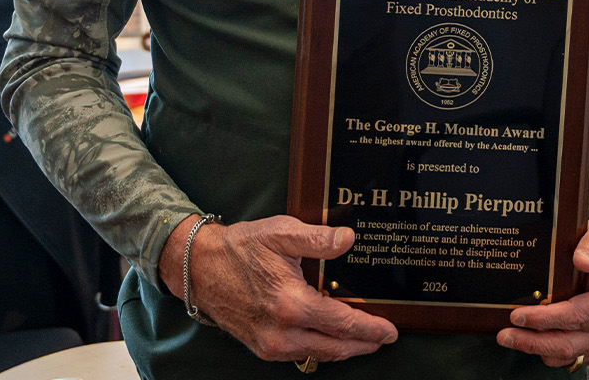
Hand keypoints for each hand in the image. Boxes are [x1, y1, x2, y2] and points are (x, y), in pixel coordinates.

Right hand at [163, 214, 398, 363]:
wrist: (199, 267)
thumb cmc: (238, 248)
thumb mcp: (279, 233)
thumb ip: (317, 238)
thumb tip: (348, 239)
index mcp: (291, 304)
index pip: (342, 324)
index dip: (370, 329)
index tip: (389, 331)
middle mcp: (281, 332)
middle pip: (335, 347)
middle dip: (363, 344)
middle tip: (382, 338)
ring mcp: (270, 344)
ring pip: (319, 354)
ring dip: (343, 349)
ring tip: (361, 339)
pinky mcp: (262, 347)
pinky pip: (301, 354)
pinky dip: (320, 348)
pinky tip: (329, 337)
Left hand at [497, 217, 588, 368]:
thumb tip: (582, 260)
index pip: (579, 316)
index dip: (546, 319)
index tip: (520, 316)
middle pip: (570, 343)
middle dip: (533, 341)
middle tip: (506, 335)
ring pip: (568, 354)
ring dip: (538, 347)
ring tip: (513, 336)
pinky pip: (572, 357)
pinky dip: (550, 349)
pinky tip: (534, 336)